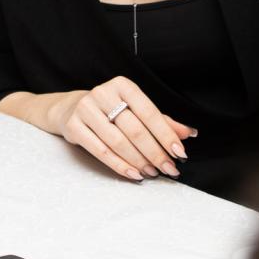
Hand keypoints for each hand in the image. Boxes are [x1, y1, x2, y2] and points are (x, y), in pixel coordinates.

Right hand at [45, 78, 196, 180]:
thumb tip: (188, 133)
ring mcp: (86, 109)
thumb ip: (162, 121)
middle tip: (168, 168)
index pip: (149, 112)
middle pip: (134, 129)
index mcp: (123, 86)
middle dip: (155, 152)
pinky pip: (100, 151)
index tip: (180, 153)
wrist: (71, 108)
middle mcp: (103, 93)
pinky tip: (133, 173)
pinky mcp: (73, 126)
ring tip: (152, 172)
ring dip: (139, 161)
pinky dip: (119, 165)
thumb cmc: (110, 110)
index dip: (166, 135)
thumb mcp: (135, 109)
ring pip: (118, 141)